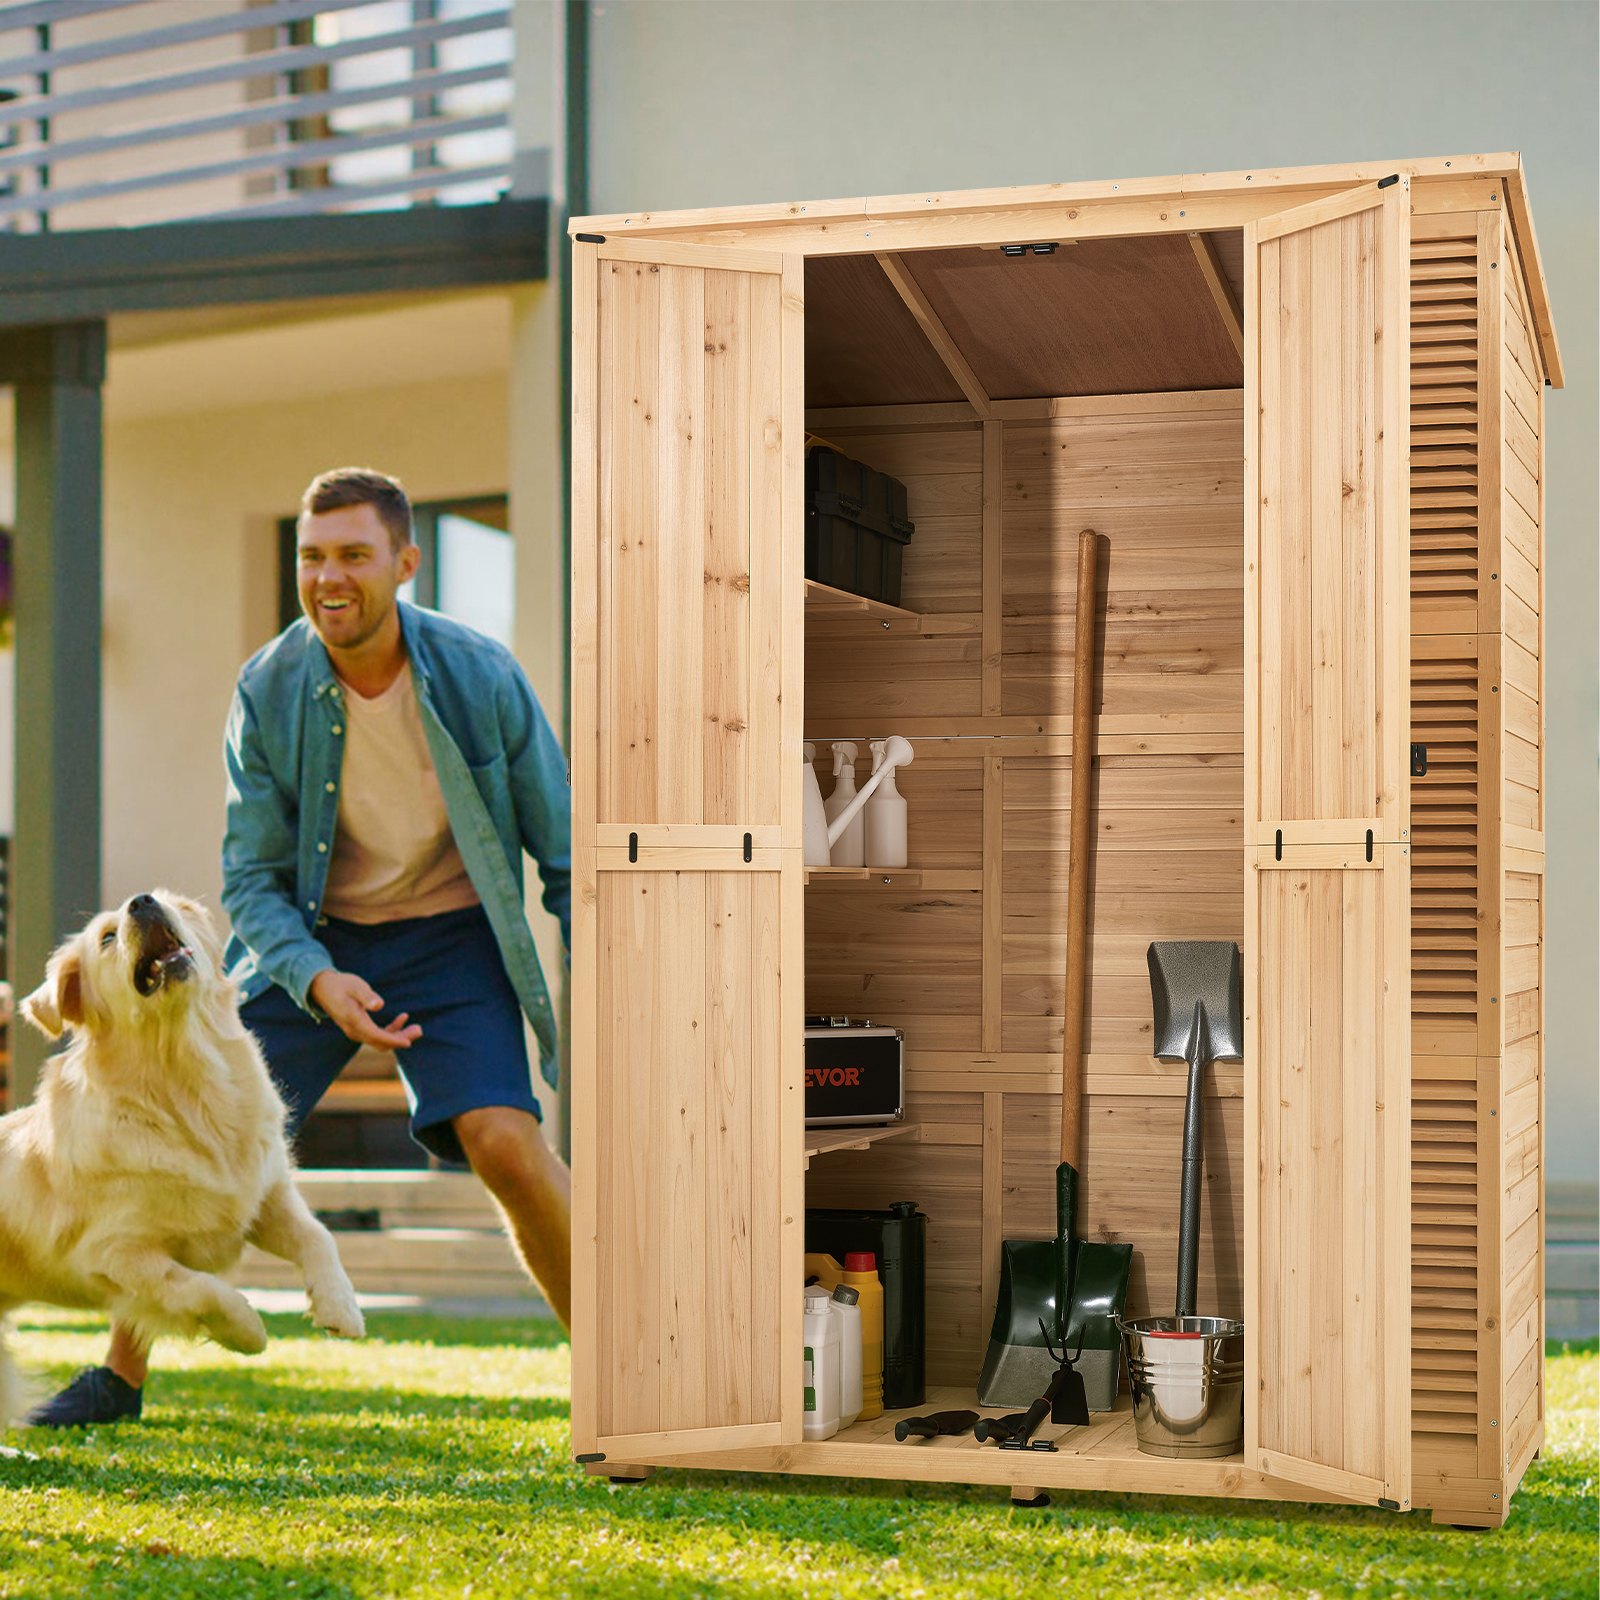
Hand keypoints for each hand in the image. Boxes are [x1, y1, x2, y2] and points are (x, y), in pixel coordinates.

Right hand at [308, 968, 422, 1049]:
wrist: (323, 989)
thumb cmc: (341, 985)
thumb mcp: (355, 986)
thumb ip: (367, 996)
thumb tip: (379, 1005)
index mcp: (355, 1022)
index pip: (377, 1036)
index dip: (394, 1040)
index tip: (409, 1041)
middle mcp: (355, 1031)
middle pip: (381, 1043)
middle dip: (401, 1039)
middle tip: (419, 1030)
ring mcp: (356, 1032)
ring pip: (380, 1041)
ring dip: (398, 1036)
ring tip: (417, 1028)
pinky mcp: (359, 1028)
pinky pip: (377, 1035)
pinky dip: (391, 1030)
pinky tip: (402, 1018)